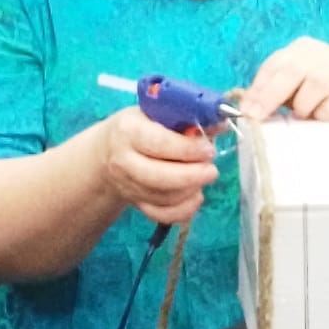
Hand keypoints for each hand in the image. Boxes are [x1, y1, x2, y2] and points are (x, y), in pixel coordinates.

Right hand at [89, 106, 218, 229]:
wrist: (108, 152)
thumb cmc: (140, 126)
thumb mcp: (158, 113)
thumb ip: (188, 119)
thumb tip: (221, 125)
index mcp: (129, 130)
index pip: (160, 143)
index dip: (189, 149)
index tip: (208, 149)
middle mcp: (124, 160)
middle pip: (160, 177)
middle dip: (192, 176)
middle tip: (212, 170)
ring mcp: (128, 185)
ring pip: (164, 198)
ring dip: (191, 190)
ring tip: (204, 176)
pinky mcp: (136, 203)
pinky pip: (162, 215)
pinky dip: (184, 210)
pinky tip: (196, 196)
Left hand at [236, 37, 328, 122]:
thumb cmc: (322, 91)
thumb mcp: (295, 85)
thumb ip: (272, 91)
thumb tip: (247, 107)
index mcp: (301, 48)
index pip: (273, 66)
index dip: (257, 89)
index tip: (246, 110)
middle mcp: (320, 53)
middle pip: (290, 73)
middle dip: (269, 98)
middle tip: (257, 118)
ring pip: (308, 94)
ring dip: (302, 109)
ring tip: (308, 113)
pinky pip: (328, 109)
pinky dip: (322, 116)